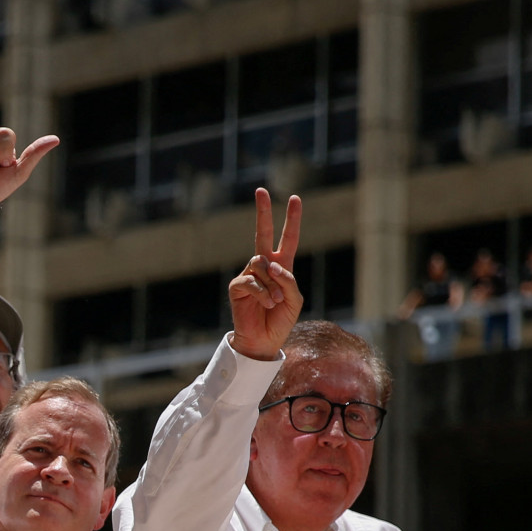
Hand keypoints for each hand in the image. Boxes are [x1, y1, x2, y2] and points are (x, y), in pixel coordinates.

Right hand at [227, 188, 302, 360]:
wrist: (263, 340)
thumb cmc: (280, 320)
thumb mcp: (294, 299)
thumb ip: (288, 279)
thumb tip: (271, 264)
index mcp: (281, 267)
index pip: (287, 238)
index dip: (292, 219)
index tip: (294, 198)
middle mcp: (264, 266)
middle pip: (262, 233)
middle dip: (263, 212)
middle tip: (261, 190)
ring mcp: (249, 274)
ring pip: (261, 263)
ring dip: (272, 283)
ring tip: (274, 302)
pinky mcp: (237, 286)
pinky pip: (252, 280)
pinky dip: (263, 292)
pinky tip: (266, 303)